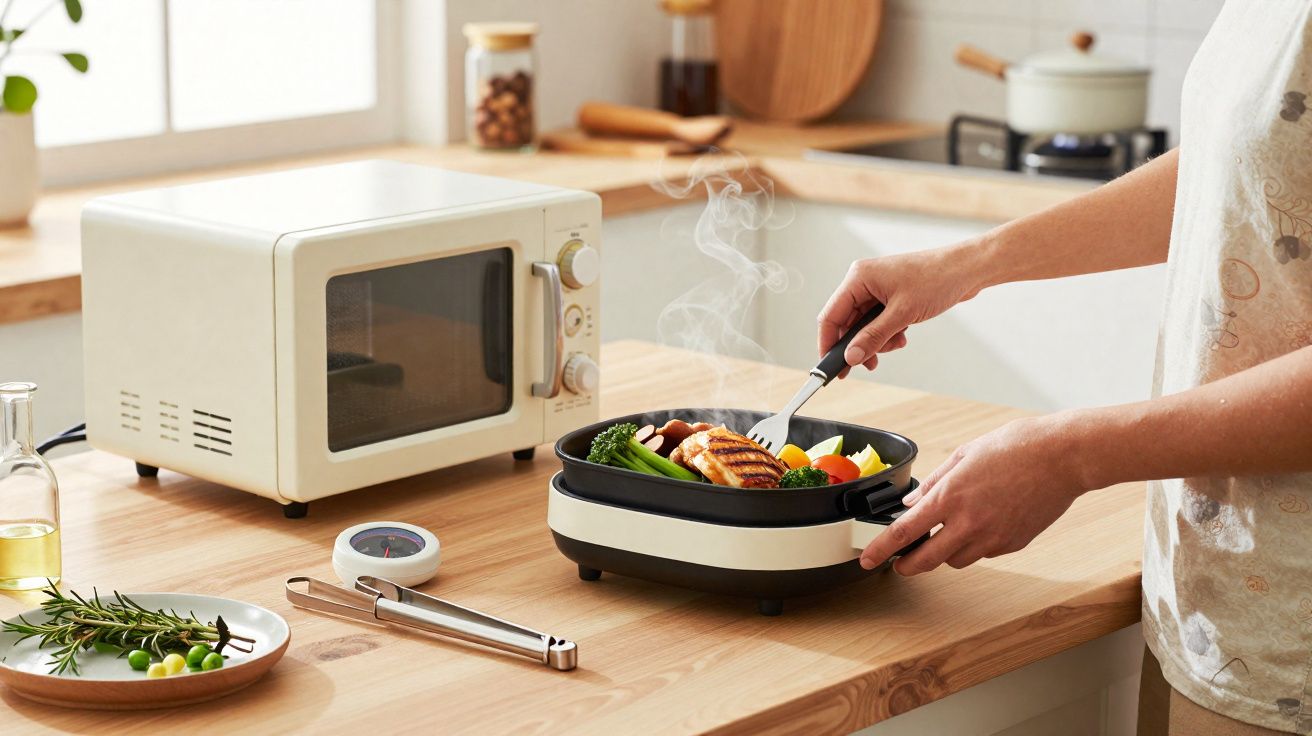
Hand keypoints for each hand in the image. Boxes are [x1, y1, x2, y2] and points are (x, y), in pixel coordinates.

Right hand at [818, 244, 988, 372]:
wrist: (968, 269)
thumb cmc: (938, 279)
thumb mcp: (902, 314)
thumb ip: (873, 337)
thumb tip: (851, 356)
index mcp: (859, 277)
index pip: (831, 315)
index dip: (828, 343)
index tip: (830, 367)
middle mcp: (864, 281)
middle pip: (847, 322)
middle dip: (857, 345)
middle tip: (865, 365)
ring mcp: (878, 288)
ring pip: (864, 325)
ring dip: (876, 341)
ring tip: (894, 345)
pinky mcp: (891, 296)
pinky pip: (878, 321)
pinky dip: (887, 333)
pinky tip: (902, 336)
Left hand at [859, 415, 1089, 574]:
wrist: (1063, 457)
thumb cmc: (1016, 447)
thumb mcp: (964, 455)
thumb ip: (934, 482)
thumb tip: (912, 503)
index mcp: (950, 496)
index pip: (904, 532)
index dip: (880, 549)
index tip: (867, 559)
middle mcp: (968, 523)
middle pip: (925, 560)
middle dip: (906, 566)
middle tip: (899, 564)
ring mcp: (992, 537)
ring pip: (954, 561)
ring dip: (942, 555)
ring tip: (943, 536)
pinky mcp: (1013, 544)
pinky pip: (983, 554)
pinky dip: (973, 547)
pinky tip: (979, 526)